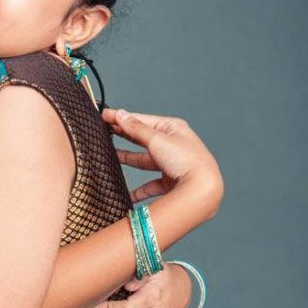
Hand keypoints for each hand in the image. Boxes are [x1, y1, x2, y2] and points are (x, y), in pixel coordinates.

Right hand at [102, 109, 223, 218]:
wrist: (202, 189)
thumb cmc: (186, 160)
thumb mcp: (157, 140)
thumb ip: (136, 129)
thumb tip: (121, 115)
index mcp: (173, 128)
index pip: (142, 121)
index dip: (123, 118)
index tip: (105, 116)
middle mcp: (174, 144)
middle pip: (143, 139)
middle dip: (125, 135)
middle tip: (105, 131)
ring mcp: (172, 163)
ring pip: (145, 160)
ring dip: (129, 159)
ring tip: (112, 156)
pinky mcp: (171, 181)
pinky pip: (150, 184)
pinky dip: (139, 189)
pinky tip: (128, 192)